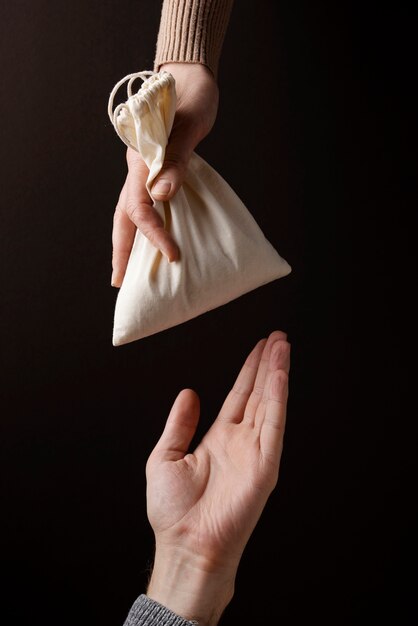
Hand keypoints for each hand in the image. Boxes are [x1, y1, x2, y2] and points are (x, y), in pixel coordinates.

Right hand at [111, 62, 218, 286]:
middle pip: (123, 216)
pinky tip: (149, 240)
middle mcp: (138, 168)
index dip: (155, 233)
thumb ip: (176, 159)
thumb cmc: (192, 99)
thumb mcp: (188, 126)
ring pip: (129, 212)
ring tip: (126, 270)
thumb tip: (162, 196)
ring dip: (128, 241)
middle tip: (118, 282)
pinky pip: (144, 203)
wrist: (190, 80)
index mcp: (141, 160)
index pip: (140, 206)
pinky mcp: (155, 171)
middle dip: (122, 250)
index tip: (173, 254)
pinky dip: (144, 226)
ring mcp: (144, 170)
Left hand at [145, 331, 290, 625]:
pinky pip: (273, 425)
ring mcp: (255, 452)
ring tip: (282, 346)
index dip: (250, 371)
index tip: (259, 348)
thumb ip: (180, 423)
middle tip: (278, 338)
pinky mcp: (264, 465)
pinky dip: (277, 399)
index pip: (240, 396)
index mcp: (219, 439)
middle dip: (268, 365)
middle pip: (258, 394)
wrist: (184, 546)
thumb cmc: (173, 512)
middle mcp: (241, 442)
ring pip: (269, 403)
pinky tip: (279, 376)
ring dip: (276, 374)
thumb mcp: (166, 456)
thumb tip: (188, 393)